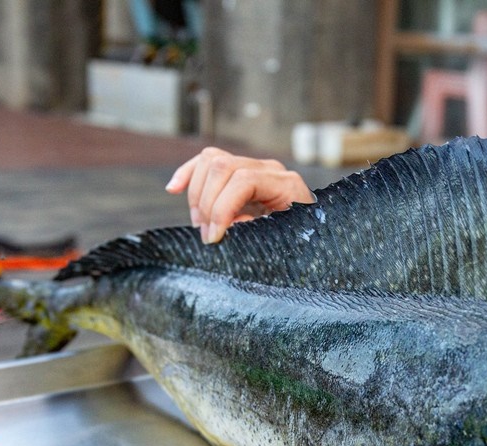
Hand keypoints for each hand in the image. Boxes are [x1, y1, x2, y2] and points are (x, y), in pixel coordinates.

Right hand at [165, 147, 314, 242]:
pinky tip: (173, 189)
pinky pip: (207, 163)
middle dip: (208, 203)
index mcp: (286, 184)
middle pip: (223, 167)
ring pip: (211, 161)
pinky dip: (188, 175)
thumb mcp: (285, 242)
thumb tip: (227, 224)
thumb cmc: (301, 244)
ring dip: (197, 194)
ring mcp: (254, 167)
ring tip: (200, 224)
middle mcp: (270, 170)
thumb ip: (257, 232)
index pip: (243, 180)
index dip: (222, 208)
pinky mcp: (239, 173)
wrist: (313, 239)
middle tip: (207, 235)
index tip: (214, 237)